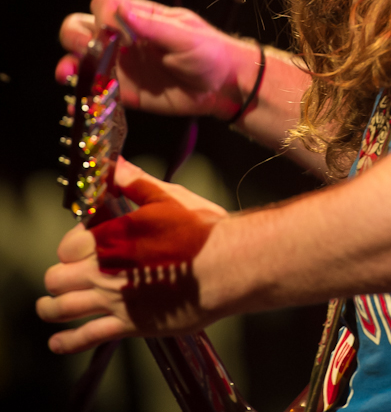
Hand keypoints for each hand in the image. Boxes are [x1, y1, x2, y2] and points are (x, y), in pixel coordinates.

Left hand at [37, 158, 227, 353]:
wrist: (228, 265)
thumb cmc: (201, 229)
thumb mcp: (169, 198)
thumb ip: (136, 183)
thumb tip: (115, 164)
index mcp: (112, 237)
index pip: (69, 244)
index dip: (73, 242)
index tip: (83, 242)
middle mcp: (105, 270)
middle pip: (57, 277)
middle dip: (58, 274)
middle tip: (65, 273)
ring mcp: (115, 300)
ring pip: (62, 308)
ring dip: (51, 306)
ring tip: (47, 305)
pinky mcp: (131, 324)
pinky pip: (87, 337)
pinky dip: (67, 341)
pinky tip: (58, 341)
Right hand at [57, 0, 259, 118]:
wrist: (225, 86)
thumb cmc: (211, 53)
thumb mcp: (185, 36)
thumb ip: (152, 25)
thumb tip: (119, 10)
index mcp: (140, 18)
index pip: (104, 5)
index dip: (100, 15)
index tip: (110, 30)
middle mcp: (125, 40)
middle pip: (82, 28)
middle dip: (77, 38)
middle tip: (90, 52)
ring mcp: (123, 66)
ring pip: (82, 60)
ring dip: (71, 66)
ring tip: (70, 75)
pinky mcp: (126, 93)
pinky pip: (97, 93)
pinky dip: (83, 97)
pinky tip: (79, 103)